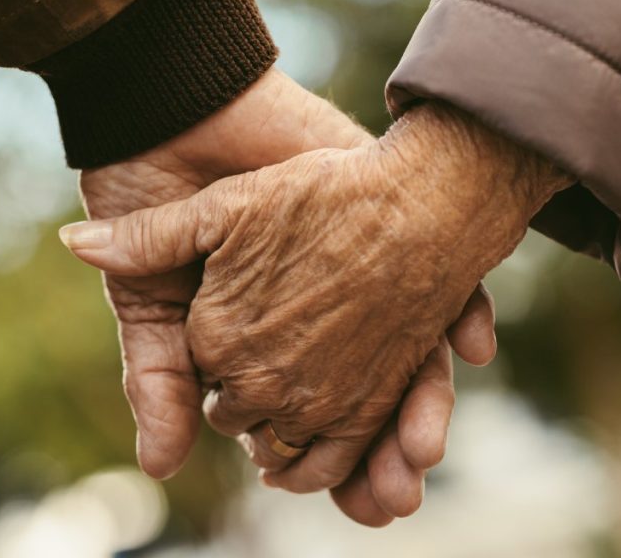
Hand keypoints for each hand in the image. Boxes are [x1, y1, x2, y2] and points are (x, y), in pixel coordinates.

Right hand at [63, 103, 570, 496]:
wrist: (181, 118)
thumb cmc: (155, 202)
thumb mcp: (148, 298)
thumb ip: (156, 376)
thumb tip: (158, 468)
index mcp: (264, 344)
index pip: (300, 422)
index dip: (316, 464)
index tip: (334, 497)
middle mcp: (321, 320)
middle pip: (364, 409)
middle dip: (379, 460)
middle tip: (389, 502)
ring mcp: (360, 279)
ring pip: (409, 363)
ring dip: (424, 411)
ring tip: (423, 455)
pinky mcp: (386, 228)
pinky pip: (445, 283)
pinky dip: (463, 315)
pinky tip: (471, 344)